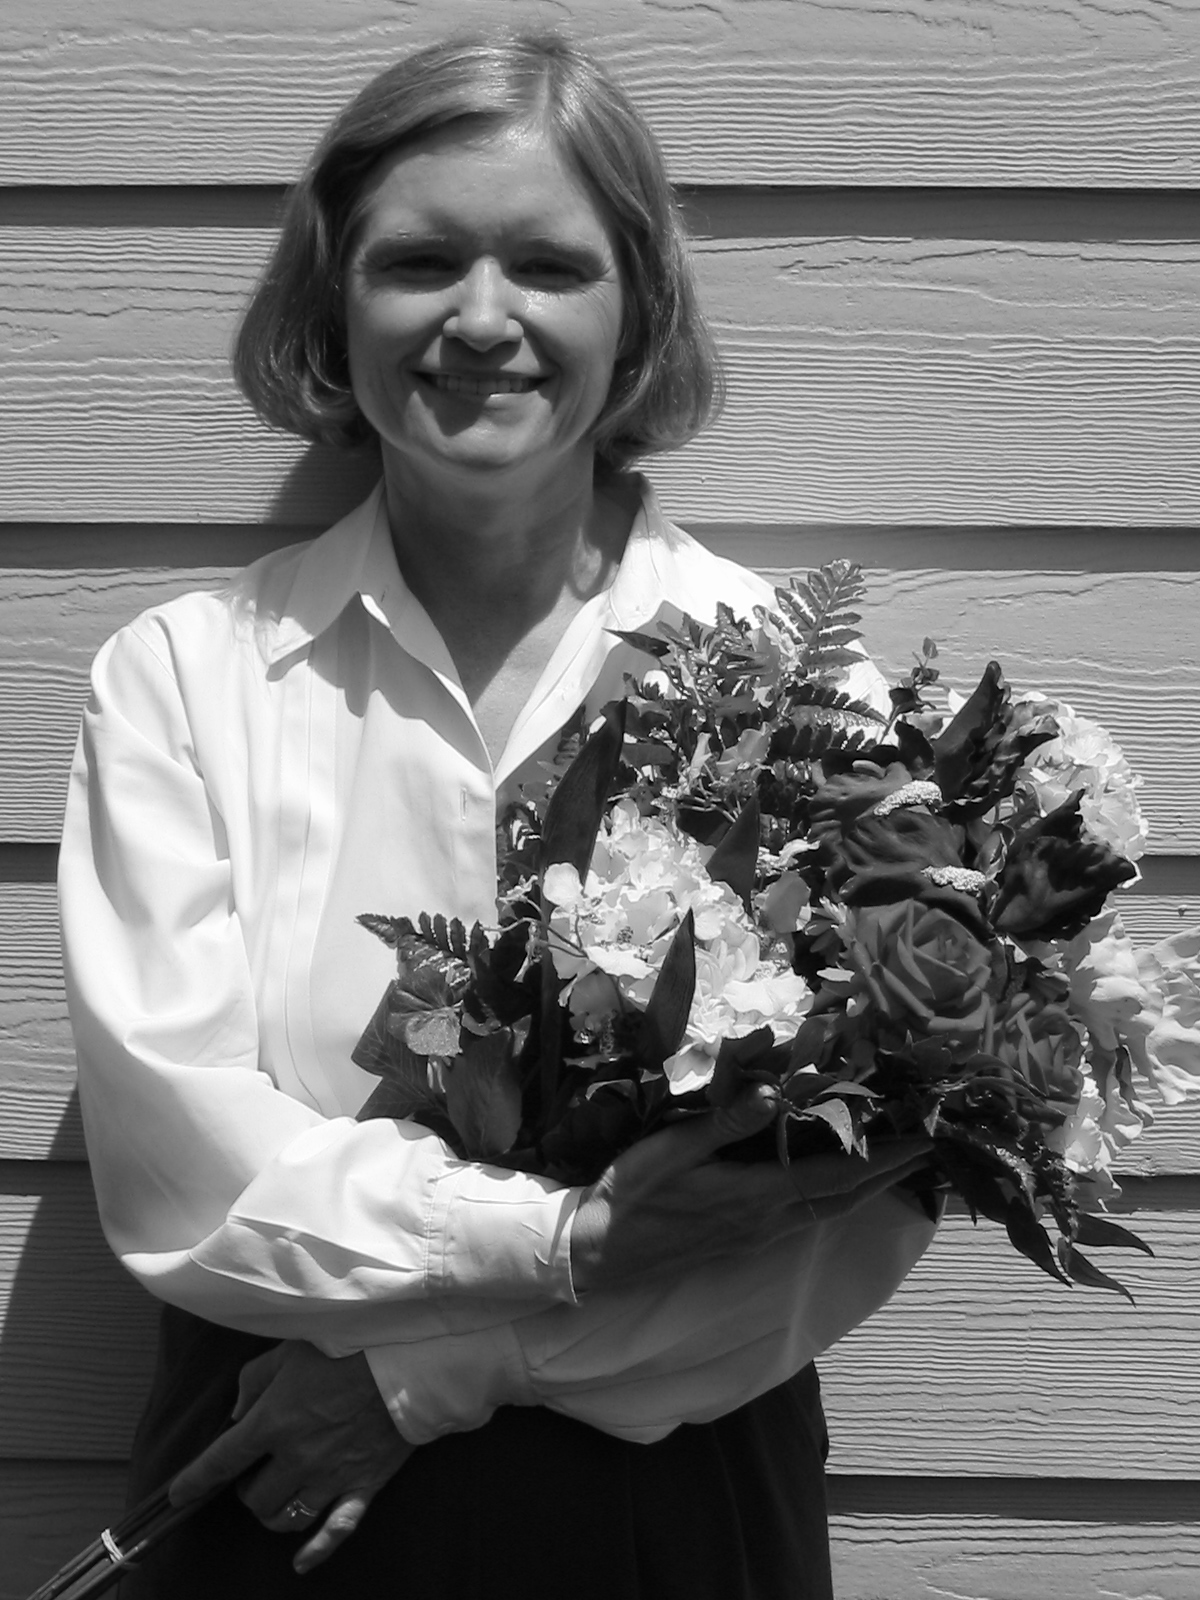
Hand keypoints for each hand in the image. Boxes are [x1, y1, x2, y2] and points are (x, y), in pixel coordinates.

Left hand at [169, 1341, 413, 1574]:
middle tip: (255, 1472)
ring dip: (274, 1512)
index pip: (220, 1462)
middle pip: (255, 1499)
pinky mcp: (362, 1485)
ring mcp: (331, 1476)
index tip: (179, 1495)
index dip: (194, 1482)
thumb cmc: (345, 1347)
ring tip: (277, 1496)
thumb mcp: (289, 1350)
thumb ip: (254, 1381)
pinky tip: (301, 1562)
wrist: (405, 1359)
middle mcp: (297, 1456)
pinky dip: (317, 1551)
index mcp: (273, 1422)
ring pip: (287, 1518)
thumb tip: (237, 1414)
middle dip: (247, 1489)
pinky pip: (336, 1530)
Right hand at [570, 1085, 931, 1292]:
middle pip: (844, 1200)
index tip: (923, 1141)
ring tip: (897, 1163)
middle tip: (928, 1149)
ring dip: (867, 1189)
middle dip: (890, 1176)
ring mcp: (757, 1236)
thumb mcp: (670, 1151)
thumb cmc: (630, 1196)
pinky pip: (807, 1217)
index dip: (883, 1160)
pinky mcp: (744, 1240)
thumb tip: (776, 1094)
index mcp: (755, 1197)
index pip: (836, 1176)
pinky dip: (836, 1197)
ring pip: (828, 1211)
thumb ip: (725, 1125)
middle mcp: (767, 1222)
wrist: (597, 1255)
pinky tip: (836, 1183)